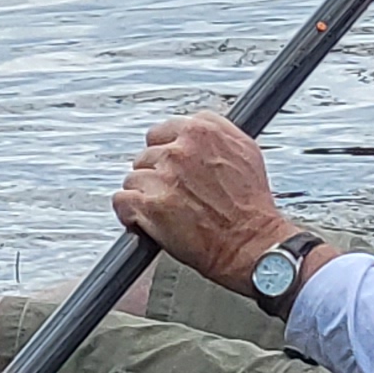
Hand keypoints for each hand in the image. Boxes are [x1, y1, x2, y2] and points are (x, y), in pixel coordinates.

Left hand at [113, 111, 299, 291]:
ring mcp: (162, 178)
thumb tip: (194, 128)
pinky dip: (130, 214)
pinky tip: (147, 221)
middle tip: (176, 194)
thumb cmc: (252, 205)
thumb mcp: (245, 151)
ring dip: (145, 195)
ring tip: (167, 211)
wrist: (251, 244)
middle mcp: (180, 151)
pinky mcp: (149, 206)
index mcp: (202, 132)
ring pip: (133, 179)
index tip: (172, 167)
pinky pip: (121, 201)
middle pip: (146, 155)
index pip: (162, 131)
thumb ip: (215, 133)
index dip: (166, 152)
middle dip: (157, 175)